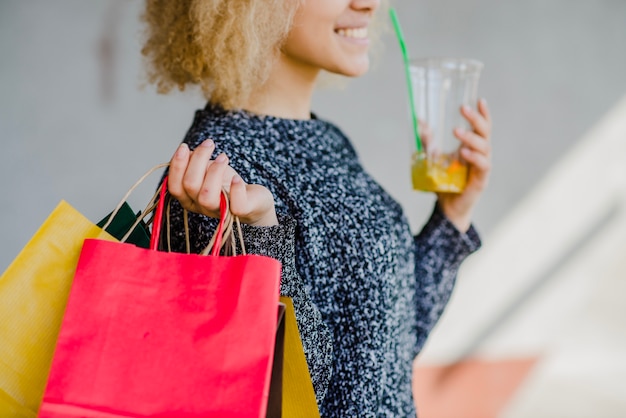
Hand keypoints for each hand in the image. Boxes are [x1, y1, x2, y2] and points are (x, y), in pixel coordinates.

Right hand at [168, 139, 278, 225]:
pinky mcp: (242, 211)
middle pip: (190, 185)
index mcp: (189, 198)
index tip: (184, 147)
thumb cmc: (226, 183)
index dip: (177, 166)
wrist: (251, 198)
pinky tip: (236, 178)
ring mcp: (220, 210)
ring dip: (214, 171)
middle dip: (198, 160)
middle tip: (209, 144)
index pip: (174, 186)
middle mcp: (202, 206)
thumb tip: (187, 152)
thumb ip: (194, 164)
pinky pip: (237, 206)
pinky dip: (236, 189)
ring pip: (207, 196)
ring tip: (223, 156)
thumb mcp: (207, 170)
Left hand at [437, 98, 491, 231]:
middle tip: (463, 108)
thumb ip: (429, 142)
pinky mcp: (481, 180)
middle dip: (476, 119)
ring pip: (484, 147)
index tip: (479, 99)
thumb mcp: (433, 158)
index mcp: (473, 147)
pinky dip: (474, 157)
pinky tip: (464, 152)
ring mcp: (482, 167)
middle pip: (485, 132)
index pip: (482, 127)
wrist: (448, 208)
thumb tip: (420, 122)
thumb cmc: (445, 182)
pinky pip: (483, 165)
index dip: (483, 114)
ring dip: (471, 137)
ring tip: (456, 131)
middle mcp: (481, 155)